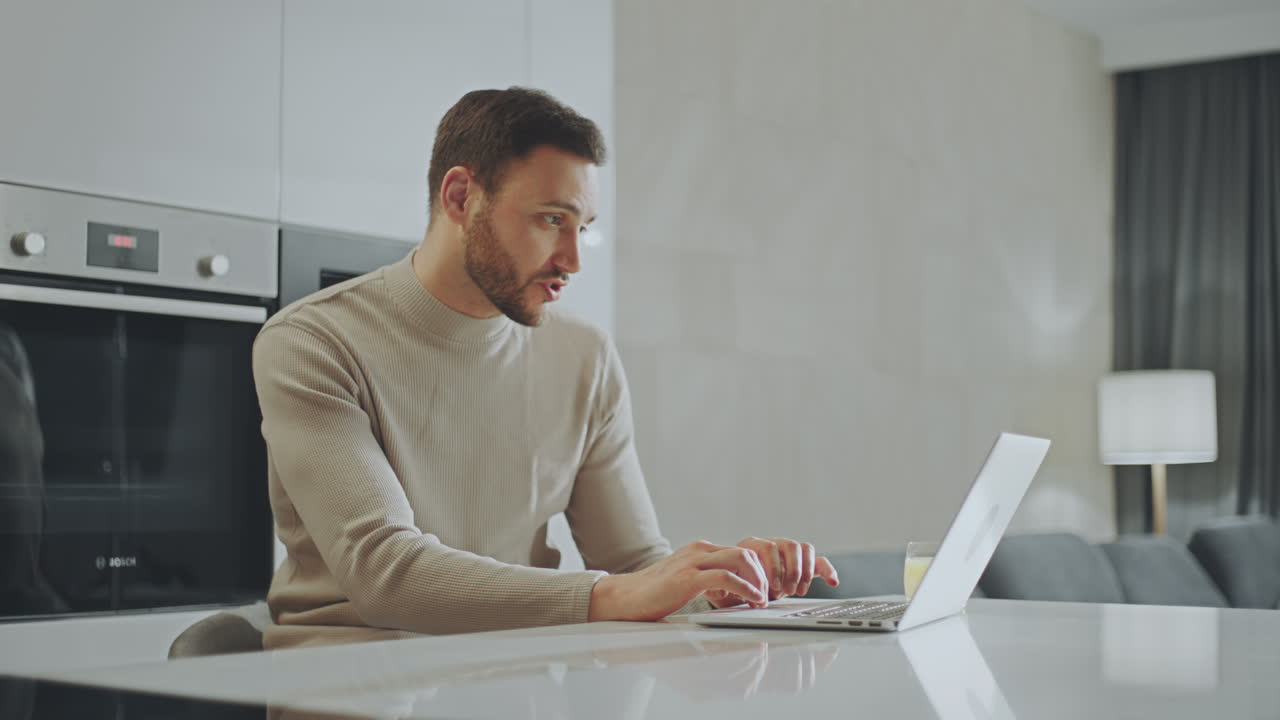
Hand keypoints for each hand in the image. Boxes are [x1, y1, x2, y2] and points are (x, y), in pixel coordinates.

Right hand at [588, 540, 769, 621]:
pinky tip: (751, 600)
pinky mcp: (687, 579)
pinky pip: (726, 577)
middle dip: (763, 574)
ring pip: (740, 560)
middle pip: (746, 552)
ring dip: (757, 581)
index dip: (758, 570)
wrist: (625, 596)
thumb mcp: (686, 578)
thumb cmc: (654, 592)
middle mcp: (699, 551)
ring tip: (761, 599)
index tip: (764, 589)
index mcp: (700, 550)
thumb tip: (732, 590)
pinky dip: (745, 588)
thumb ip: (706, 578)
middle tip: (767, 595)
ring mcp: (693, 562)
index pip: (740, 551)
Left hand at [706, 537, 837, 606]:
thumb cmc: (730, 588)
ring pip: (803, 548)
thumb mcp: (723, 589)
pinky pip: (819, 561)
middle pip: (788, 545)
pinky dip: (827, 570)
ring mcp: (787, 553)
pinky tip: (833, 582)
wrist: (738, 588)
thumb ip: (724, 587)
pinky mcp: (801, 564)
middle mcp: (771, 544)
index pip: (767, 547)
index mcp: (751, 546)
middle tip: (785, 591)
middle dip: (789, 570)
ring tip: (796, 591)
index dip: (772, 568)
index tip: (771, 589)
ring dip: (803, 571)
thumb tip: (725, 588)